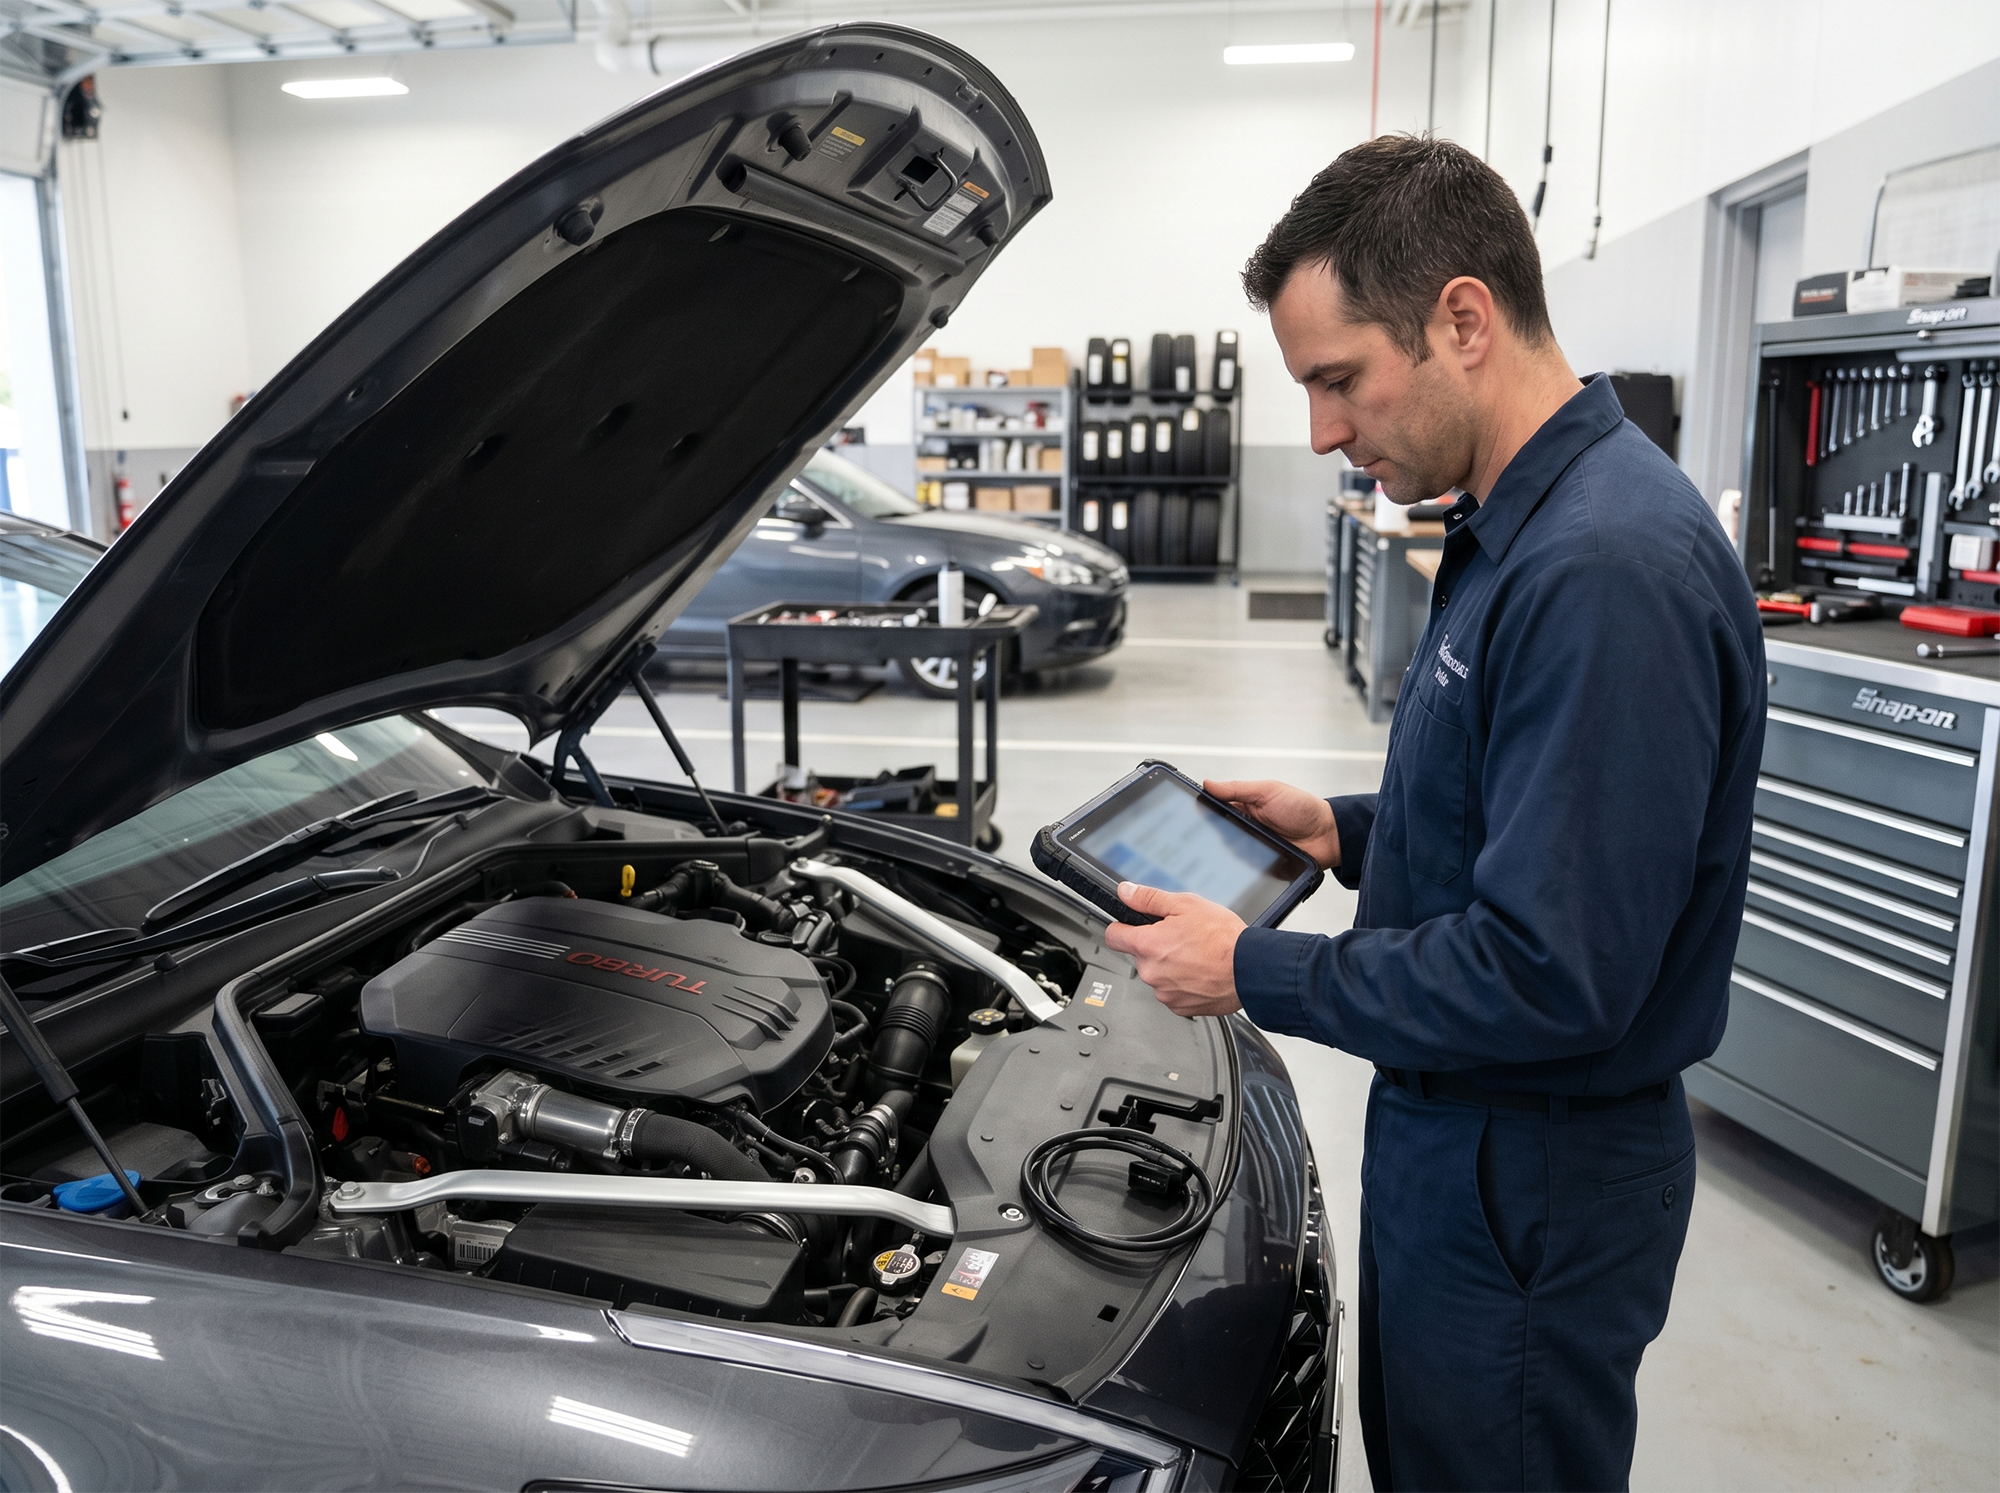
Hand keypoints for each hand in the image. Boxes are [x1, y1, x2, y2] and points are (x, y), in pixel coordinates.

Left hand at [1103, 882, 1246, 1017]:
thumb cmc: (1224, 939)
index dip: (1122, 927)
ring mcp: (1164, 992)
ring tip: (1196, 956)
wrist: (1250, 970)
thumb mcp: (1186, 905)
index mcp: (1148, 945)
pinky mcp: (1179, 1007)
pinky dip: (1182, 983)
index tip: (1129, 926)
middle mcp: (1151, 972)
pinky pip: (1172, 992)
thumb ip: (1149, 898)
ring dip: (1170, 966)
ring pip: (1157, 974)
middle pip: (1140, 955)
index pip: (1113, 936)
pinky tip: (1200, 972)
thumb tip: (1126, 892)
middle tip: (1181, 938)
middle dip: (1155, 946)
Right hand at [1205, 779, 1340, 869]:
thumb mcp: (1268, 791)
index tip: (1189, 813)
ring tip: (1228, 849)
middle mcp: (1245, 826)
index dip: (1202, 810)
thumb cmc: (1303, 809)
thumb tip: (1208, 784)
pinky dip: (1239, 867)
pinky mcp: (1259, 865)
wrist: (1327, 836)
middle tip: (1207, 835)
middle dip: (1211, 835)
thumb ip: (1238, 788)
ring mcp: (1251, 846)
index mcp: (1244, 806)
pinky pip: (1242, 868)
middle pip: (1218, 833)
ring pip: (1227, 852)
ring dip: (1226, 852)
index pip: (1215, 808)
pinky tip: (1237, 866)